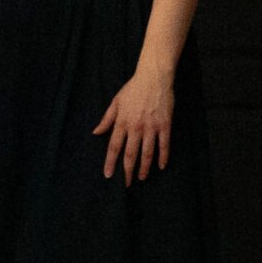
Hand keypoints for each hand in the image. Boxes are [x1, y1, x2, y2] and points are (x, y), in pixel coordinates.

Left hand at [93, 69, 174, 183]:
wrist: (154, 78)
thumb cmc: (133, 89)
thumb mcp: (115, 102)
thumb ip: (106, 119)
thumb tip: (95, 133)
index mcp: (122, 122)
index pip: (114, 147)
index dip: (110, 162)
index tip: (108, 175)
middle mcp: (135, 127)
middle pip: (130, 154)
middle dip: (127, 171)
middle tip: (126, 184)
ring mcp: (151, 127)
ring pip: (147, 153)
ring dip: (144, 168)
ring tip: (142, 178)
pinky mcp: (165, 125)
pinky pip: (164, 145)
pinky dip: (163, 157)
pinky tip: (161, 166)